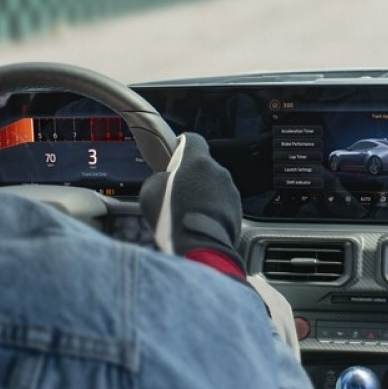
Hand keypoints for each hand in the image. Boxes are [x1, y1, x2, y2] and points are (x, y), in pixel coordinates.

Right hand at [139, 133, 243, 272]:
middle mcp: (218, 171)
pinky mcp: (237, 209)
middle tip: (176, 193)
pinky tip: (199, 223)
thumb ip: (159, 177)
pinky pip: (222, 203)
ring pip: (214, 186)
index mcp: (197, 161)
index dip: (181, 146)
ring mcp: (231, 191)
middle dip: (191, 176)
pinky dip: (212, 209)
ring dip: (202, 194)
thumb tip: (166, 179)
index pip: (192, 139)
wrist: (200, 248)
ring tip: (187, 213)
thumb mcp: (150, 191)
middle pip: (203, 166)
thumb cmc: (173, 218)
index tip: (174, 156)